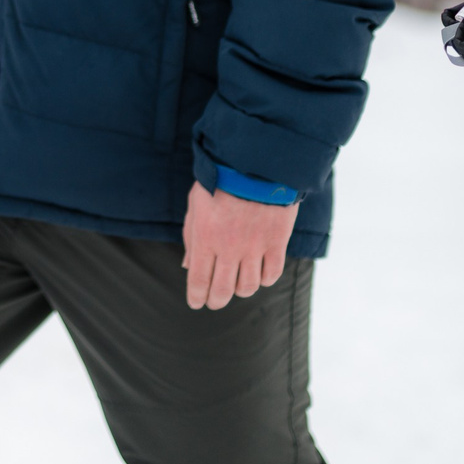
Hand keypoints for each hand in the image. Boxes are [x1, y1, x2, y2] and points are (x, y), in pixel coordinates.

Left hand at [181, 181, 297, 309]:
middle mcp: (229, 247)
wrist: (255, 161)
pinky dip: (265, 279)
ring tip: (237, 284)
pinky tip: (260, 273)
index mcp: (205, 237)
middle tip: (214, 302)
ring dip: (240, 290)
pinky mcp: (276, 241)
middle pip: (222, 290)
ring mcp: (254, 246)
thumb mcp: (196, 203)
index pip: (198, 280)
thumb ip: (190, 235)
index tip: (196, 302)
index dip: (196, 297)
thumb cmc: (220, 181)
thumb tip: (187, 265)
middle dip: (215, 301)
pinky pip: (272, 274)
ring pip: (248, 287)